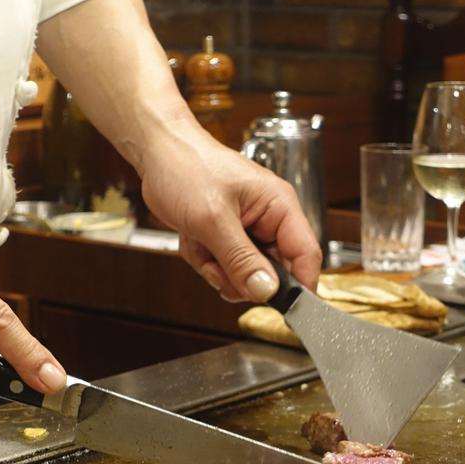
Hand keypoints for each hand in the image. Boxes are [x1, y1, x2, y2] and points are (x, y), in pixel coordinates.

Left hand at [140, 130, 321, 302]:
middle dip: (241, 276)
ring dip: (218, 268)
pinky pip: (225, 266)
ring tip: (201, 244)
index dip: (299, 286)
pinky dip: (206, 261)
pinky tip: (194, 240)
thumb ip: (241, 259)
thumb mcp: (213, 220)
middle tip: (218, 267)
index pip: (307, 255)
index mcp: (279, 206)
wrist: (157, 154)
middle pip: (274, 272)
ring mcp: (249, 229)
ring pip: (246, 274)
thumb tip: (267, 291)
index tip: (284, 309)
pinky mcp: (230, 236)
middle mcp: (270, 219)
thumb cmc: (186, 167)